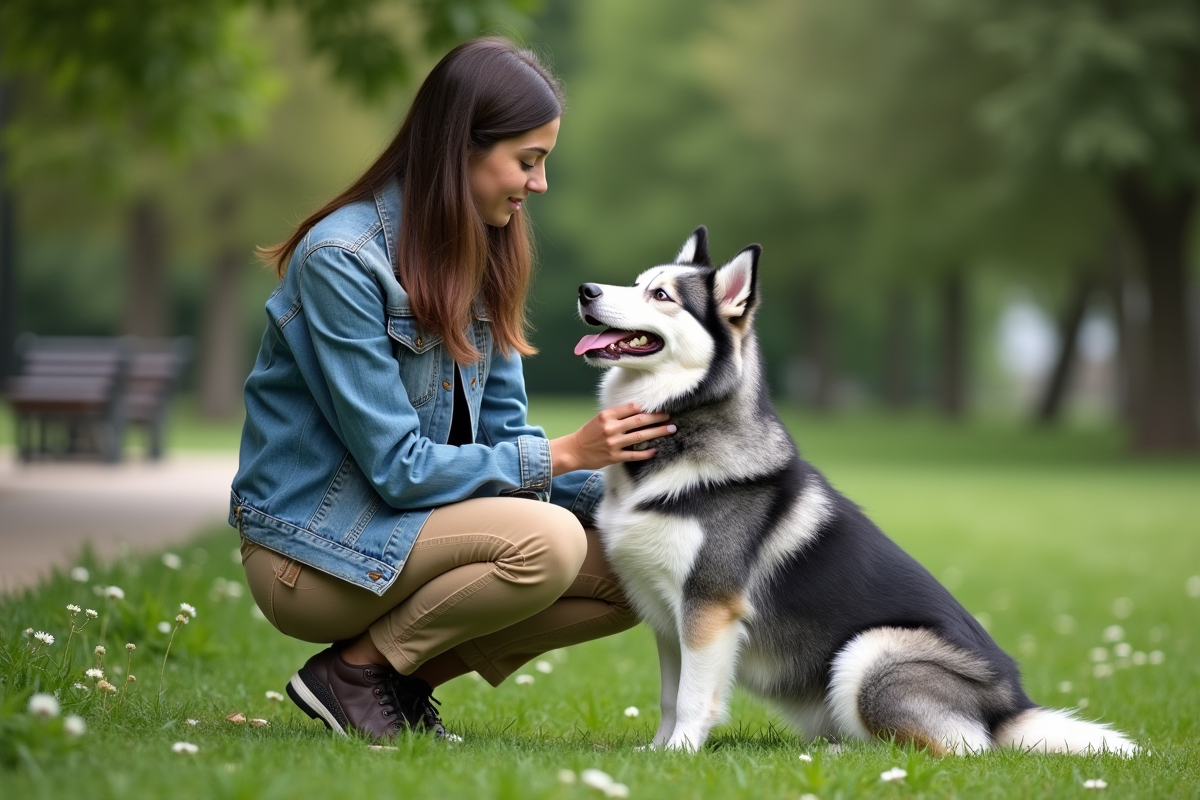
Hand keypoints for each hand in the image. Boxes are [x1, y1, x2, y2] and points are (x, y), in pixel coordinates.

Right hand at [549, 402, 675, 474]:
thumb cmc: (588, 433)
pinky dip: (646, 453)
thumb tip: (639, 410)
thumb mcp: (600, 419)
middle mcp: (611, 428)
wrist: (574, 451)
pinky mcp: (614, 457)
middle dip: (657, 418)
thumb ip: (617, 415)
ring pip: (640, 436)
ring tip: (670, 429)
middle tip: (670, 417)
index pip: (631, 408)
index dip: (647, 408)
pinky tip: (656, 450)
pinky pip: (634, 454)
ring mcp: (613, 443)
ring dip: (657, 432)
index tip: (659, 407)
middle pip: (639, 421)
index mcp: (607, 415)